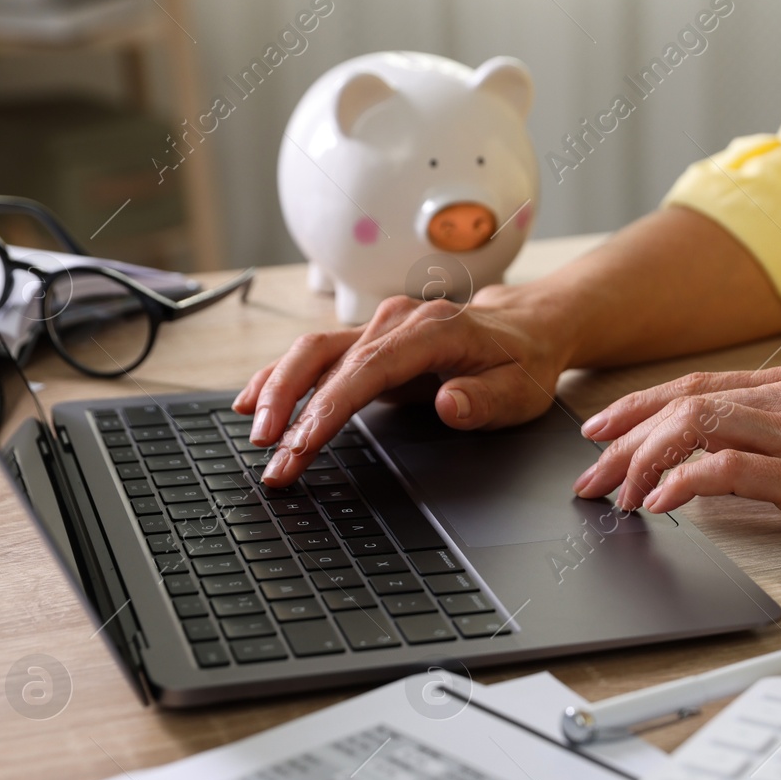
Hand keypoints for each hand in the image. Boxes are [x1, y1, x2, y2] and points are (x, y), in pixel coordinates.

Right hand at [235, 284, 573, 485]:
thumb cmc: (524, 363)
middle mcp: (398, 321)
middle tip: (272, 458)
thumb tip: (450, 402)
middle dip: (290, 406)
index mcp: (435, 330)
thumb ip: (485, 400)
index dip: (329, 406)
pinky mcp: (369, 342)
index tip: (302, 443)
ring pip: (312, 352)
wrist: (528, 328)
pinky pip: (316, 356)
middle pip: (326, 356)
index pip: (368, 368)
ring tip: (256, 438)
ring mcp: (380, 327)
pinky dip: (281, 377)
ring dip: (277, 393)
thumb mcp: (521, 391)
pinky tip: (252, 400)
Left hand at [571, 361, 780, 559]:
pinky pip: (725, 469)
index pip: (696, 387)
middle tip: (589, 474)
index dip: (639, 407)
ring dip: (640, 461)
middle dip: (623, 438)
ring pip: (692, 426)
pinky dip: (680, 484)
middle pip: (681, 403)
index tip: (602, 432)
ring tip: (614, 495)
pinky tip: (657, 506)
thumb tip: (721, 468)